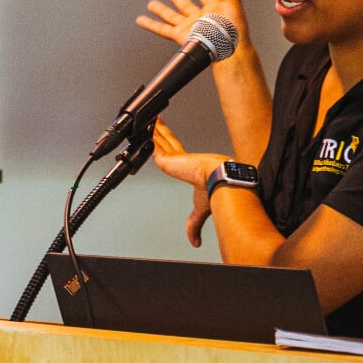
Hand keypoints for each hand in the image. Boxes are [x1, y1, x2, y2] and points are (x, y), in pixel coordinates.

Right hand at [134, 0, 251, 49]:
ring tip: (152, 4)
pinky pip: (162, 29)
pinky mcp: (181, 35)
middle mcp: (200, 17)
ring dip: (161, 9)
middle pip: (185, 4)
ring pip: (171, 15)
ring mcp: (190, 26)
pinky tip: (142, 20)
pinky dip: (150, 24)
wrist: (227, 49)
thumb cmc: (233, 28)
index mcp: (214, 8)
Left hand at [151, 120, 226, 247]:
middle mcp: (182, 161)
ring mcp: (175, 157)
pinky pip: (152, 143)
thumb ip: (194, 225)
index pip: (175, 154)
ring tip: (144, 119)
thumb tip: (194, 242)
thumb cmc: (215, 192)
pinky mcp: (168, 157)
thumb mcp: (199, 212)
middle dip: (159, 132)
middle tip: (152, 122)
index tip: (163, 142)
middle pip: (166, 143)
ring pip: (158, 139)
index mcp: (190, 169)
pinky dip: (147, 135)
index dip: (169, 147)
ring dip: (152, 130)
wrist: (220, 180)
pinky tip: (142, 127)